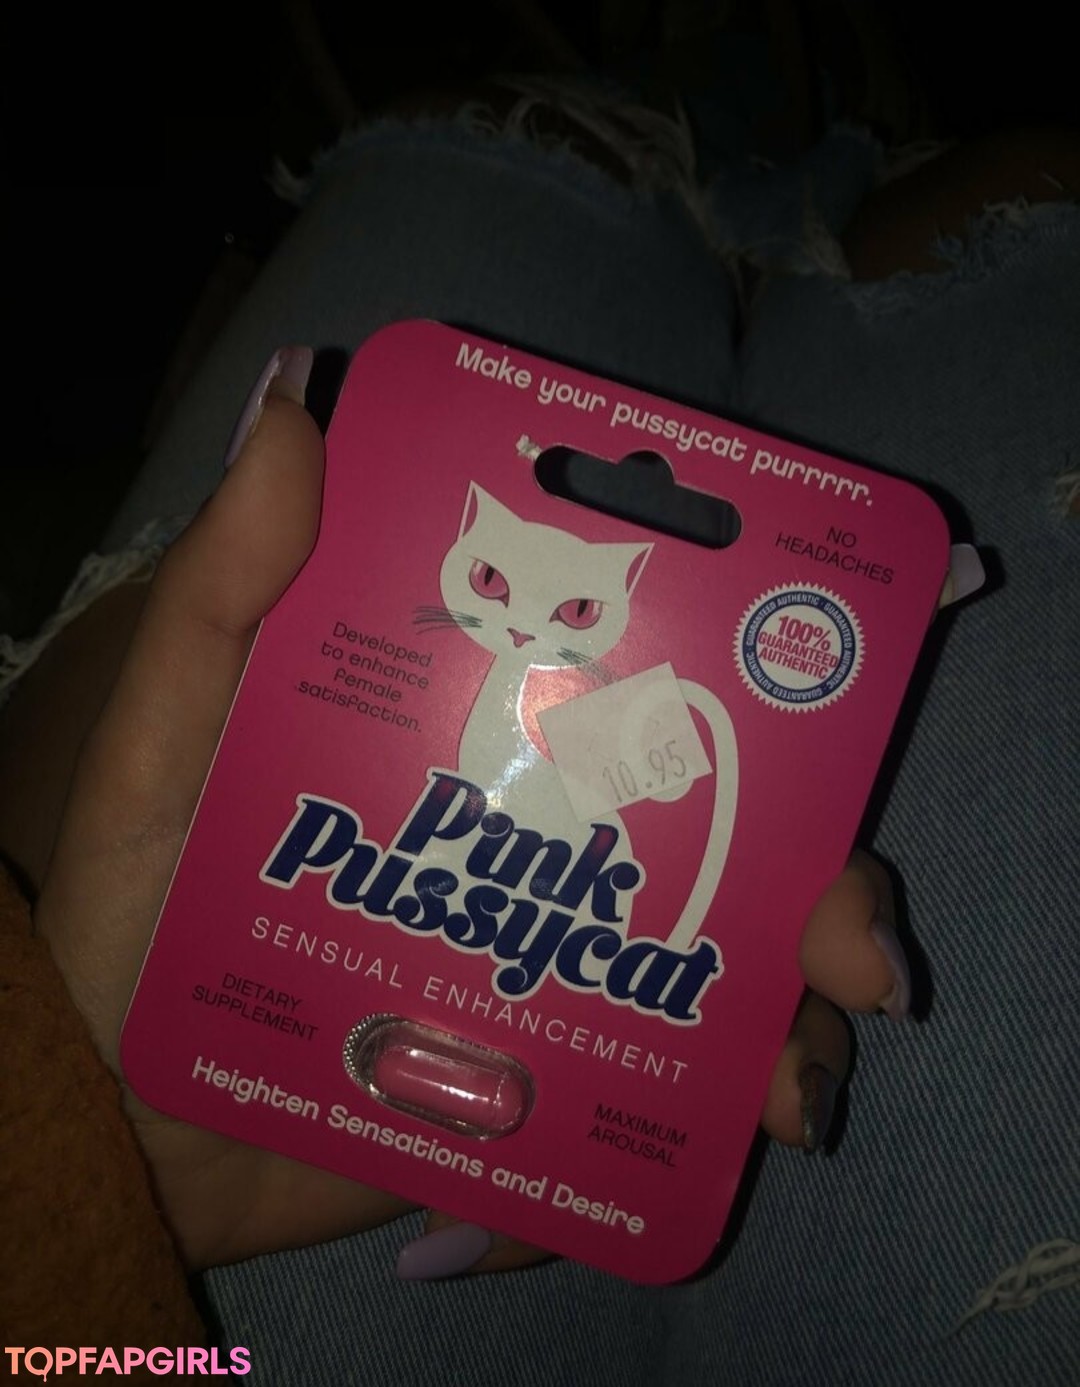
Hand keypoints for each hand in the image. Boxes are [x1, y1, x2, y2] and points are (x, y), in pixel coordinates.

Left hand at [31, 375, 913, 1279]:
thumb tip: (299, 399)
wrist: (112, 1125)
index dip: (752, 690)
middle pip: (719, 850)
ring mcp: (544, 975)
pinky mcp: (531, 1090)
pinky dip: (695, 1137)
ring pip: (716, 986)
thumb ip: (224, 589)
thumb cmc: (133, 909)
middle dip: (820, 891)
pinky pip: (644, 1115)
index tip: (816, 697)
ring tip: (794, 1088)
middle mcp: (538, 851)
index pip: (643, 694)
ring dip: (792, 1028)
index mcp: (482, 745)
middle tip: (853, 951)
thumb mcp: (172, 738)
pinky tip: (727, 1147)